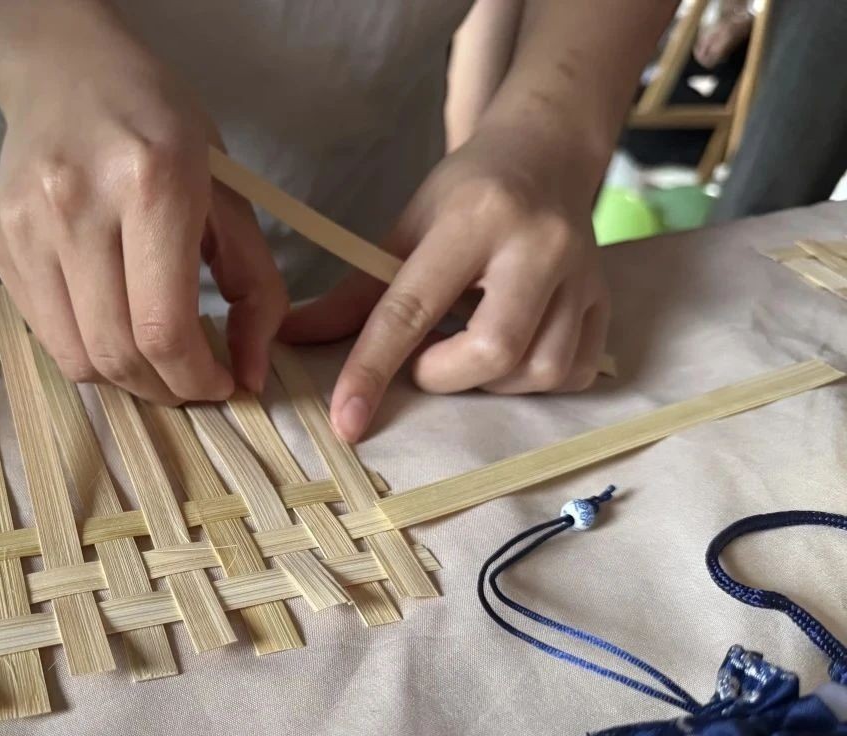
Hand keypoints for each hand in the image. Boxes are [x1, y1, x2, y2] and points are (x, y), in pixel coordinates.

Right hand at [0, 5, 286, 402]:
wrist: (65, 71)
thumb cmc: (161, 128)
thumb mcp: (229, 192)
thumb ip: (255, 287)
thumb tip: (251, 376)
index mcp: (152, 184)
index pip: (163, 328)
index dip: (196, 380)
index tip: (221, 385)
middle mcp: (79, 205)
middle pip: (118, 352)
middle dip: (165, 389)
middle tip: (191, 383)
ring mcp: (28, 227)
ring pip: (77, 357)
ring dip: (125, 380)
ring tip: (154, 361)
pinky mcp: (0, 245)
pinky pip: (46, 335)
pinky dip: (88, 351)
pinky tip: (113, 326)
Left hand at [282, 121, 609, 440]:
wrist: (547, 153)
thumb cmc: (468, 192)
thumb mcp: (406, 227)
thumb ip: (355, 293)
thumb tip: (291, 339)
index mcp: (475, 219)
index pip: (412, 307)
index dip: (372, 368)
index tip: (345, 420)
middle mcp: (539, 245)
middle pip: (493, 350)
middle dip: (443, 374)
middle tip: (426, 358)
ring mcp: (583, 275)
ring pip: (539, 371)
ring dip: (489, 382)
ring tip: (469, 348)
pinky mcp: (606, 300)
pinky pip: (574, 373)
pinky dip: (534, 380)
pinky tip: (514, 352)